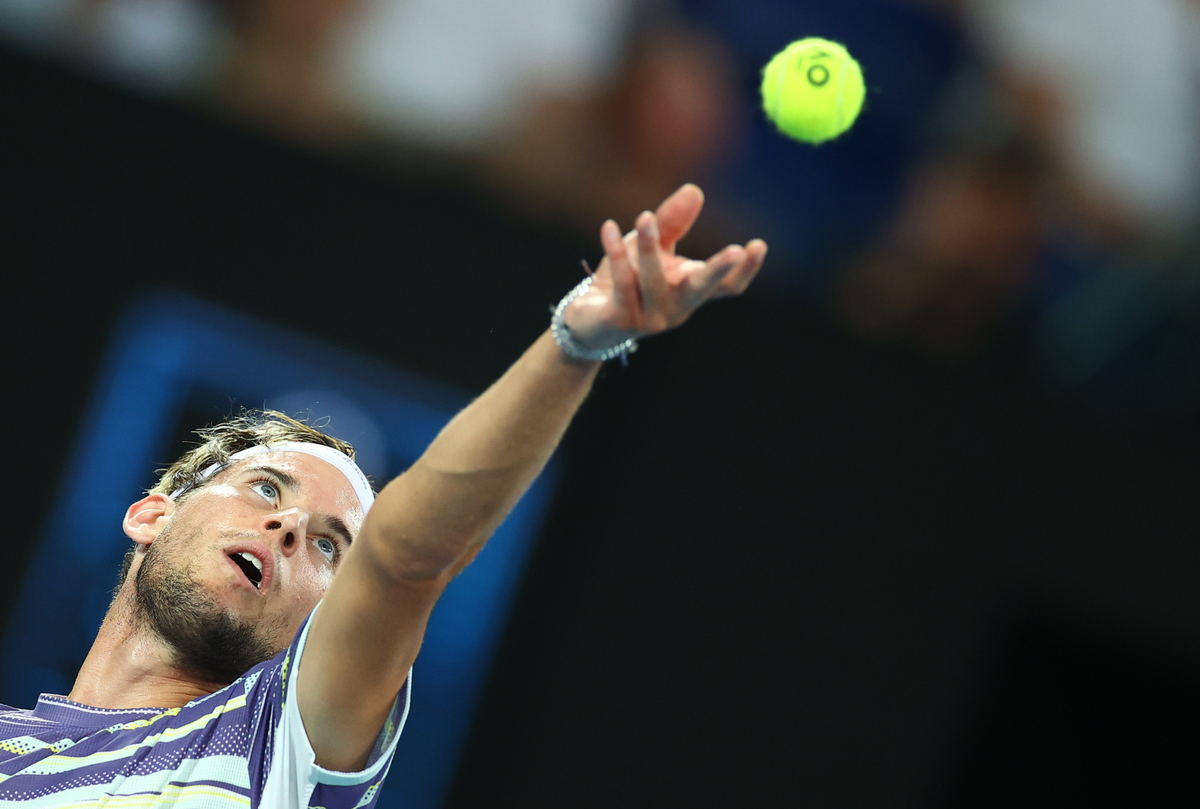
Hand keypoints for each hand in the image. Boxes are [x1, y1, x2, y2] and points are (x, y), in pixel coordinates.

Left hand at [563, 184, 766, 349]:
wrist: (589, 320)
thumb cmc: (629, 279)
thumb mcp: (653, 247)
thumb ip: (672, 221)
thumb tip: (695, 190)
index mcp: (690, 291)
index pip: (726, 286)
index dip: (745, 269)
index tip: (758, 245)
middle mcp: (676, 308)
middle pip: (703, 290)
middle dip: (719, 270)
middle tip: (735, 251)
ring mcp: (650, 319)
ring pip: (653, 280)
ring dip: (650, 246)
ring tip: (644, 216)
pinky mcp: (621, 321)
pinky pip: (622, 283)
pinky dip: (616, 252)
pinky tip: (608, 228)